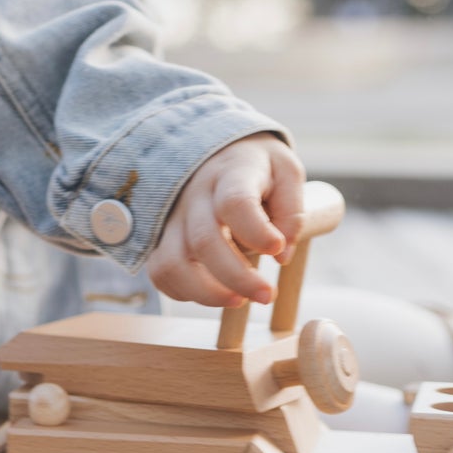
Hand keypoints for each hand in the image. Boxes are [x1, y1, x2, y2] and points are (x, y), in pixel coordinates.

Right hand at [146, 134, 306, 306]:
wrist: (218, 152)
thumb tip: (282, 255)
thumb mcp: (287, 173)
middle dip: (237, 277)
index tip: (277, 248)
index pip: (234, 202)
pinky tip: (214, 293)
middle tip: (266, 295)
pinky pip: (161, 272)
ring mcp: (173, 217)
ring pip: (174, 262)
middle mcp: (195, 195)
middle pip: (204, 240)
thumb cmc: (259, 168)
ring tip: (239, 300)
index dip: (255, 231)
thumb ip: (292, 211)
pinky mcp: (162, 237)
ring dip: (207, 292)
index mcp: (231, 173)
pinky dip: (184, 292)